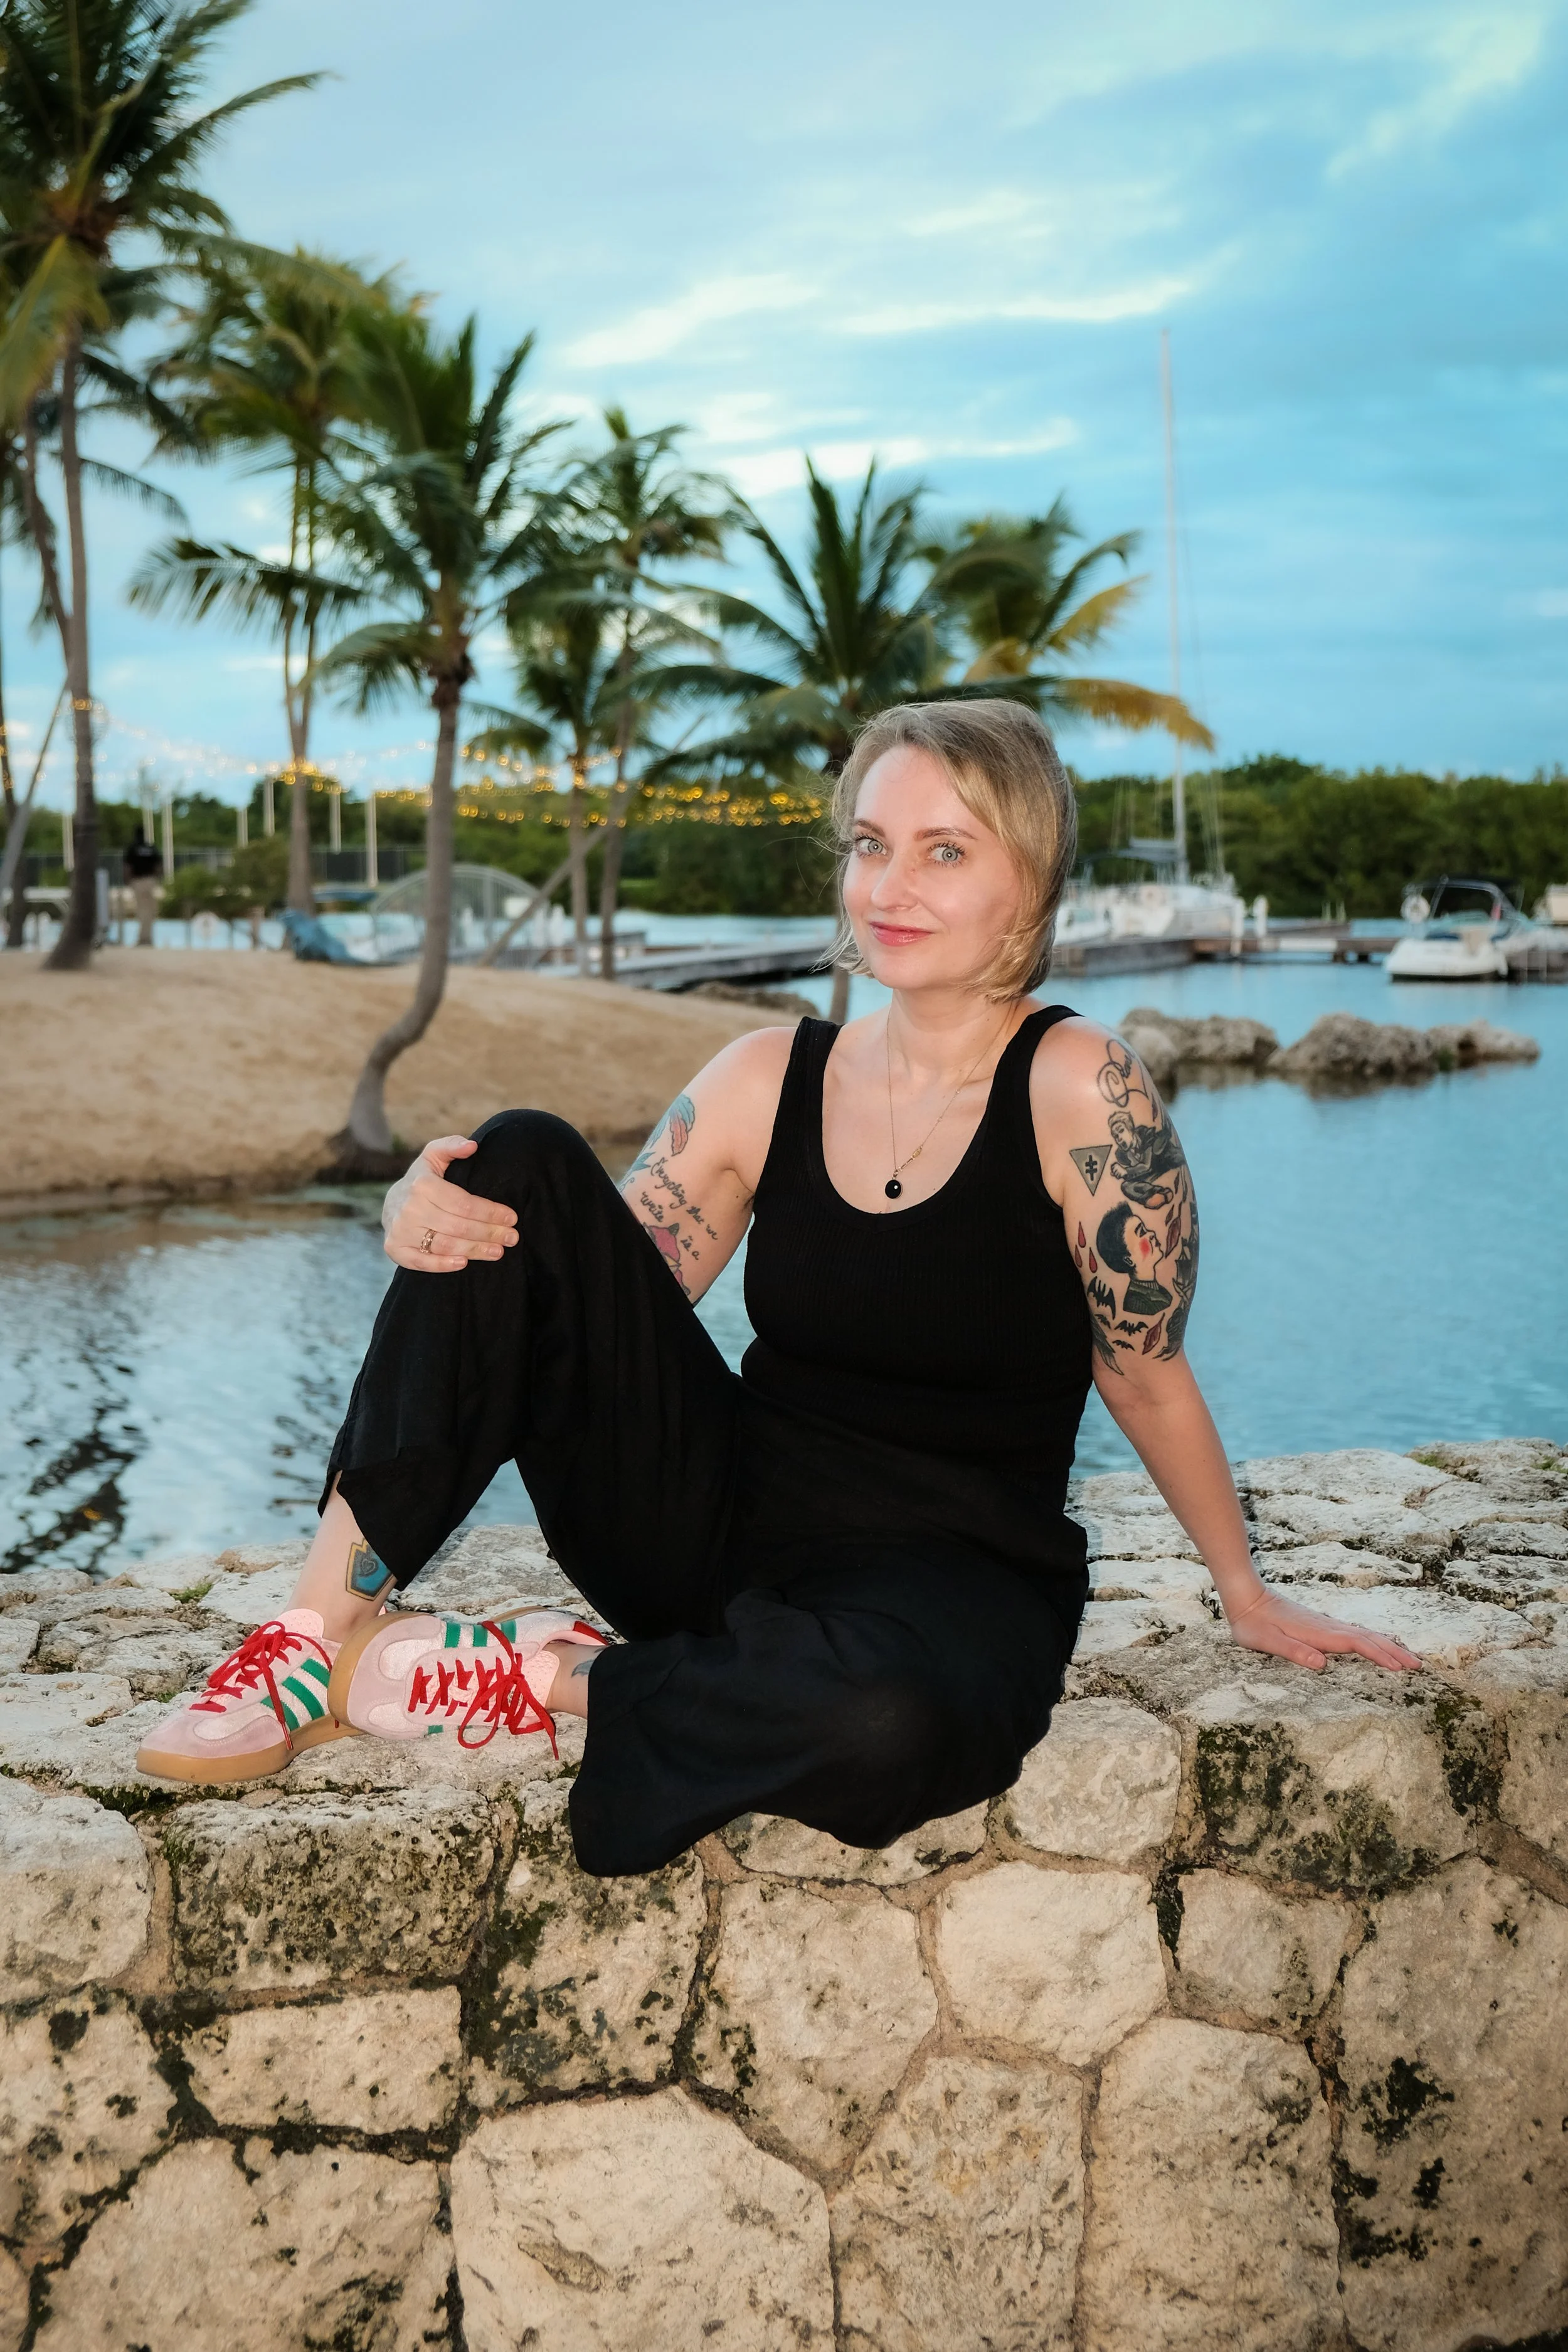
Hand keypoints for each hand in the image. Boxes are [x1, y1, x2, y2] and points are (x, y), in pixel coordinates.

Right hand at [382, 1135, 518, 1272]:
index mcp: (422, 1184)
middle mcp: (410, 1208)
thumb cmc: (422, 1180)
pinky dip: (444, 1264)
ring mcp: (401, 1230)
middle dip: (490, 1233)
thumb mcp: (434, 1157)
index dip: (490, 1212)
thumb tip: (472, 1146)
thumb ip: (452, 1146)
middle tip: (512, 1237)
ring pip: (445, 1245)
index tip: (512, 1218)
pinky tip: (465, 1263)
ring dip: (475, 1250)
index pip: (464, 1203)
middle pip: (458, 1226)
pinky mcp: (395, 1249)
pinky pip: (422, 1262)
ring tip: (498, 1251)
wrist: (392, 1203)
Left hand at [1224, 1585, 1421, 1674]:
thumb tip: (1321, 1663)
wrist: (1246, 1597)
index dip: (1379, 1656)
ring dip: (1387, 1645)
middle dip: (1393, 1651)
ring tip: (1407, 1657)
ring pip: (1364, 1634)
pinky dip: (1372, 1640)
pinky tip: (1377, 1644)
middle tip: (1418, 1664)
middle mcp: (1326, 1626)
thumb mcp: (1266, 1641)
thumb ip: (1292, 1651)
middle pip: (1368, 1637)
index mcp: (1318, 1633)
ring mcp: (1325, 1624)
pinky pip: (1355, 1633)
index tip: (1400, 1668)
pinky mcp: (1321, 1625)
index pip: (1356, 1644)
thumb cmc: (1253, 1624)